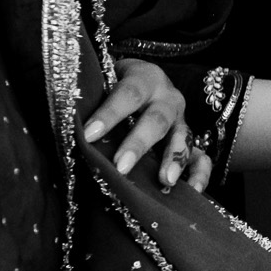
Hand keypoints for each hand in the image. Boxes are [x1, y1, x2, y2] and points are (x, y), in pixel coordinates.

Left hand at [82, 58, 208, 192]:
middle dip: (139, 143)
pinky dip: (200, 174)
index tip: (89, 135)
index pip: (127, 94)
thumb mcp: (101, 84)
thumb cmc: (111, 86)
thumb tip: (67, 129)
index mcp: (144, 78)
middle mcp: (167, 98)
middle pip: (156, 119)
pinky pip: (202, 157)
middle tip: (122, 166)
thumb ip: (91, 101)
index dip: (109, 114)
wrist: (138, 81)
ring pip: (183, 137)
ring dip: (174, 159)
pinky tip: (193, 192)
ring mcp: (181, 120)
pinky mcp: (190, 140)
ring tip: (165, 180)